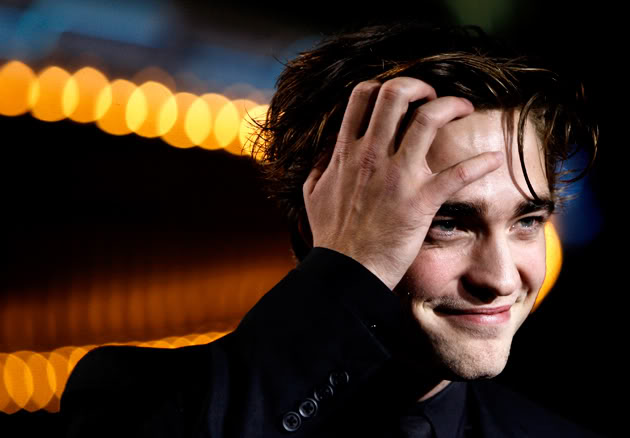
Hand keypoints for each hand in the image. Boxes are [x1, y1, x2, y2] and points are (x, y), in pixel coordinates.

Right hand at [303, 77, 502, 289]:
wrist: (346, 271)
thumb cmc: (331, 236)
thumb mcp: (313, 194)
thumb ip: (320, 167)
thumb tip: (327, 152)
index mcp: (347, 151)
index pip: (363, 95)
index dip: (384, 85)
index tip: (400, 97)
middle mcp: (371, 155)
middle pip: (396, 94)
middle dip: (420, 86)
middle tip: (433, 97)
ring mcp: (398, 176)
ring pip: (429, 118)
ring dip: (452, 106)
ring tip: (465, 109)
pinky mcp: (421, 200)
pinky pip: (459, 173)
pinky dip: (481, 162)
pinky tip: (495, 158)